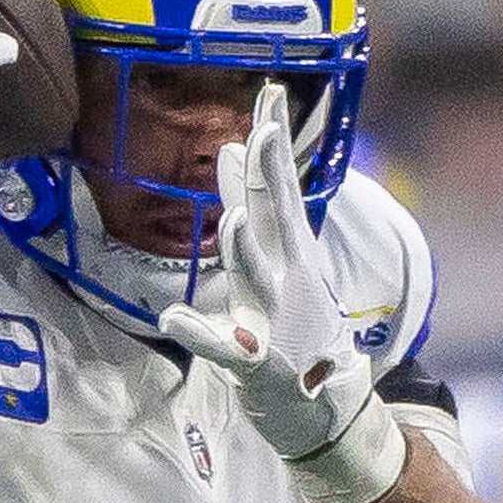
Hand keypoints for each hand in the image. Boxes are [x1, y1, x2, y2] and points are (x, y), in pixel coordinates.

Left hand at [155, 92, 402, 502]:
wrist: (327, 408)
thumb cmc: (296, 328)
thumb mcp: (276, 259)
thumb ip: (254, 203)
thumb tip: (235, 145)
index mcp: (290, 253)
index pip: (281, 188)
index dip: (275, 142)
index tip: (270, 94)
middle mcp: (286, 279)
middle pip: (276, 222)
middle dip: (270, 179)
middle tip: (262, 134)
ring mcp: (274, 320)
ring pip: (256, 278)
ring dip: (245, 250)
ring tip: (235, 219)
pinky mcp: (257, 365)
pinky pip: (224, 348)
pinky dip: (200, 334)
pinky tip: (175, 316)